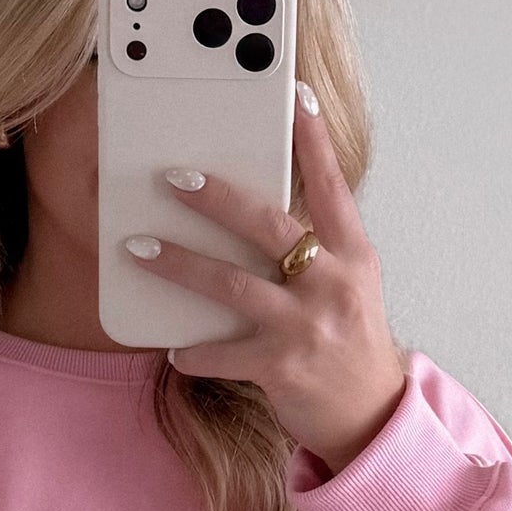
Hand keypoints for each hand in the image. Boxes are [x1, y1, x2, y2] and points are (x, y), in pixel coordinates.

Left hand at [125, 83, 410, 473]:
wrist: (371, 415)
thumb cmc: (349, 343)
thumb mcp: (348, 286)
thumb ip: (315, 249)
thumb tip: (255, 213)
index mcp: (353, 255)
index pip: (332, 186)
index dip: (314, 140)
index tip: (295, 95)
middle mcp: (332, 284)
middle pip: (268, 226)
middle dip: (216, 199)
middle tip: (173, 178)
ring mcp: (307, 326)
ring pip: (233, 285)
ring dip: (180, 265)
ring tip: (140, 248)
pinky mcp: (283, 367)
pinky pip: (224, 352)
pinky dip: (195, 351)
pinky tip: (173, 349)